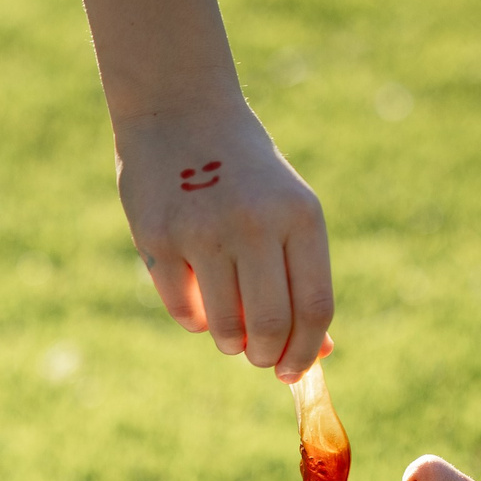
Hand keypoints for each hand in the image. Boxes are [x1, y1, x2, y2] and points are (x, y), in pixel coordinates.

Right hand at [111, 99, 332, 377]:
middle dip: (265, 355)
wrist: (180, 111)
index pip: (314, 307)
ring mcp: (204, 230)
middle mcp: (255, 222)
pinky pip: (184, 311)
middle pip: (271, 325)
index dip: (307, 351)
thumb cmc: (243, 172)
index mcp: (300, 215)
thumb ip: (302, 277)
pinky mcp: (160, 238)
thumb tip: (320, 351)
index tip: (292, 370)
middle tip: (257, 356)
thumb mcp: (285, 211)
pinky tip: (194, 291)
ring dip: (228, 342)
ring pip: (224, 327)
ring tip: (226, 329)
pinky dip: (194, 317)